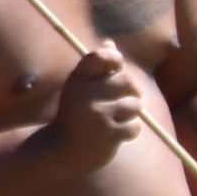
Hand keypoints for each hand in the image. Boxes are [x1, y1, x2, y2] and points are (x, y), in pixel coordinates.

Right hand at [48, 46, 152, 165]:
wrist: (62, 151)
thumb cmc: (76, 115)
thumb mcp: (80, 88)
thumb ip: (97, 67)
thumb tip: (110, 43)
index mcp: (77, 80)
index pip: (100, 56)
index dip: (114, 58)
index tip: (116, 67)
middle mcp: (85, 94)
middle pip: (127, 81)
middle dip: (132, 90)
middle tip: (125, 99)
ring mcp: (97, 115)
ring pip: (134, 105)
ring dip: (130, 114)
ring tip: (116, 119)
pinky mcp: (107, 135)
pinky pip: (134, 127)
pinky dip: (129, 132)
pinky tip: (115, 135)